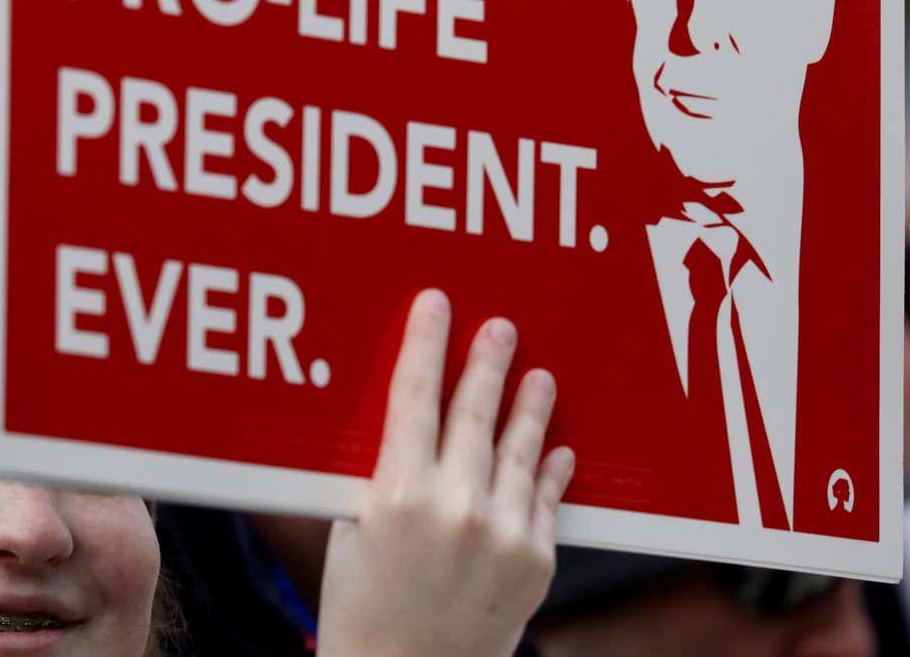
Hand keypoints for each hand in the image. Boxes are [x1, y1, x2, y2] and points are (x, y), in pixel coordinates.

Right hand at [316, 289, 575, 656]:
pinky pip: (544, 499)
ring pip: (521, 449)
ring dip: (531, 408)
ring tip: (539, 376)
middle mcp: (456, 507)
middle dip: (487, 362)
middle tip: (500, 325)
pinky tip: (557, 449)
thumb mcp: (351, 532)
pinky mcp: (535, 561)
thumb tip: (404, 417)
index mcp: (398, 495)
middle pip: (475, 412)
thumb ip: (380, 475)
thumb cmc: (361, 607)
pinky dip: (549, 470)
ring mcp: (503, 533)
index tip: (435, 302)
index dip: (426, 343)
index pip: (414, 396)